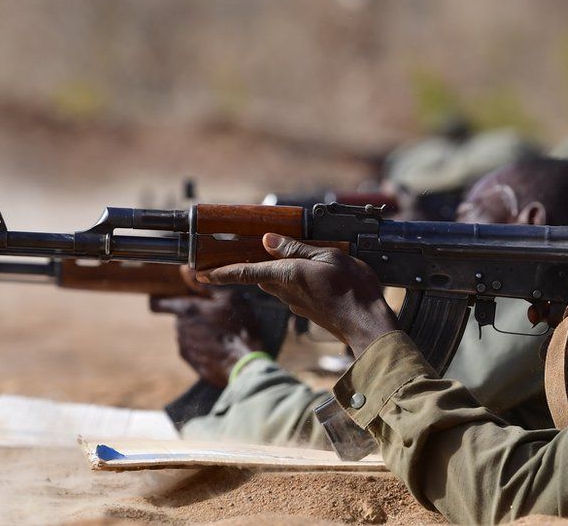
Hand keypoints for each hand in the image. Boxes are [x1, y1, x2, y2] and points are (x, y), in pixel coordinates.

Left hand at [150, 289, 261, 386]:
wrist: (245, 365)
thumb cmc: (239, 328)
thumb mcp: (229, 298)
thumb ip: (204, 284)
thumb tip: (185, 270)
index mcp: (187, 310)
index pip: (156, 304)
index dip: (159, 299)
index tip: (168, 298)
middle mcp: (180, 328)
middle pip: (179, 317)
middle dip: (192, 315)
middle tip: (214, 316)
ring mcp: (184, 347)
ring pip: (187, 333)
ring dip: (199, 331)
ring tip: (221, 333)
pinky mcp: (192, 362)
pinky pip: (193, 349)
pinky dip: (203, 346)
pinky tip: (220, 347)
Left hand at [197, 233, 397, 357]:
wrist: (368, 325)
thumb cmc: (353, 289)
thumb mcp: (328, 257)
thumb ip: (297, 249)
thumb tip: (267, 241)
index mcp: (287, 275)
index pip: (245, 272)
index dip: (221, 272)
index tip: (199, 273)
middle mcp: (286, 291)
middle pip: (258, 277)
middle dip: (244, 268)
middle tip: (231, 257)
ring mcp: (296, 304)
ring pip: (274, 284)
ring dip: (267, 273)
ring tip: (269, 259)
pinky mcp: (307, 311)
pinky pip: (289, 291)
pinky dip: (287, 280)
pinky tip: (301, 273)